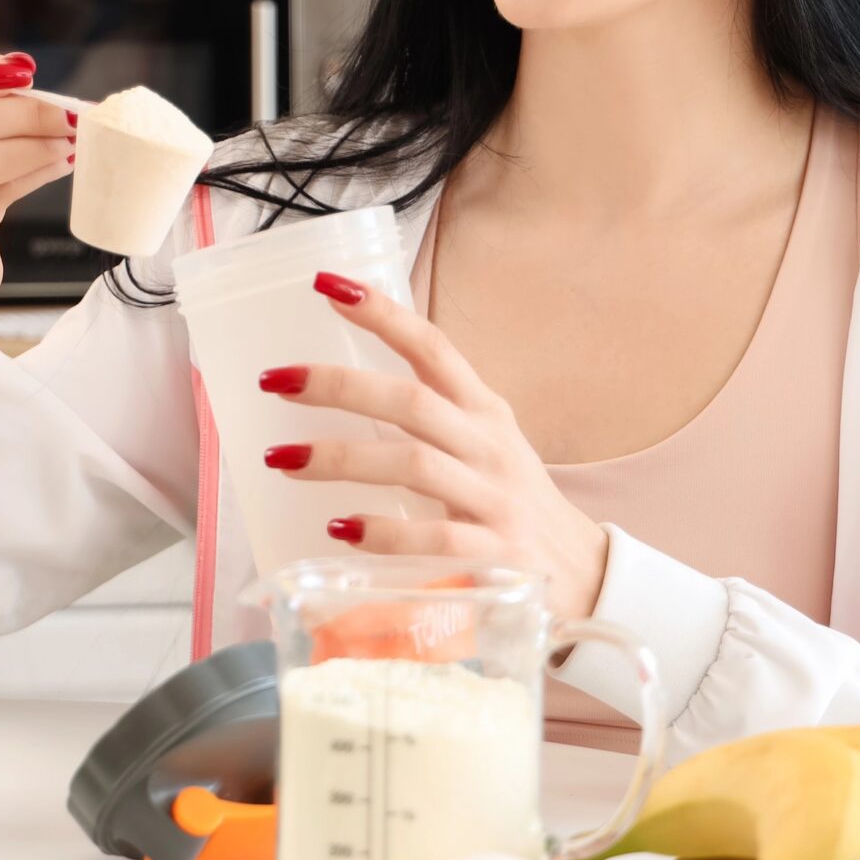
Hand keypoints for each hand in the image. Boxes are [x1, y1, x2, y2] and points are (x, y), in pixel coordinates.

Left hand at [259, 272, 611, 620]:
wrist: (583, 574)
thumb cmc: (510, 502)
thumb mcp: (482, 444)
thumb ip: (429, 417)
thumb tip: (341, 387)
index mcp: (484, 412)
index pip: (433, 348)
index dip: (383, 314)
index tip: (327, 284)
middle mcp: (490, 447)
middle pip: (411, 401)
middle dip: (339, 386)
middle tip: (276, 380)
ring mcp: (495, 501)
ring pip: (413, 464)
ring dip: (341, 458)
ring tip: (282, 459)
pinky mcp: (497, 557)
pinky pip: (434, 537)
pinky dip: (384, 532)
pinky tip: (340, 528)